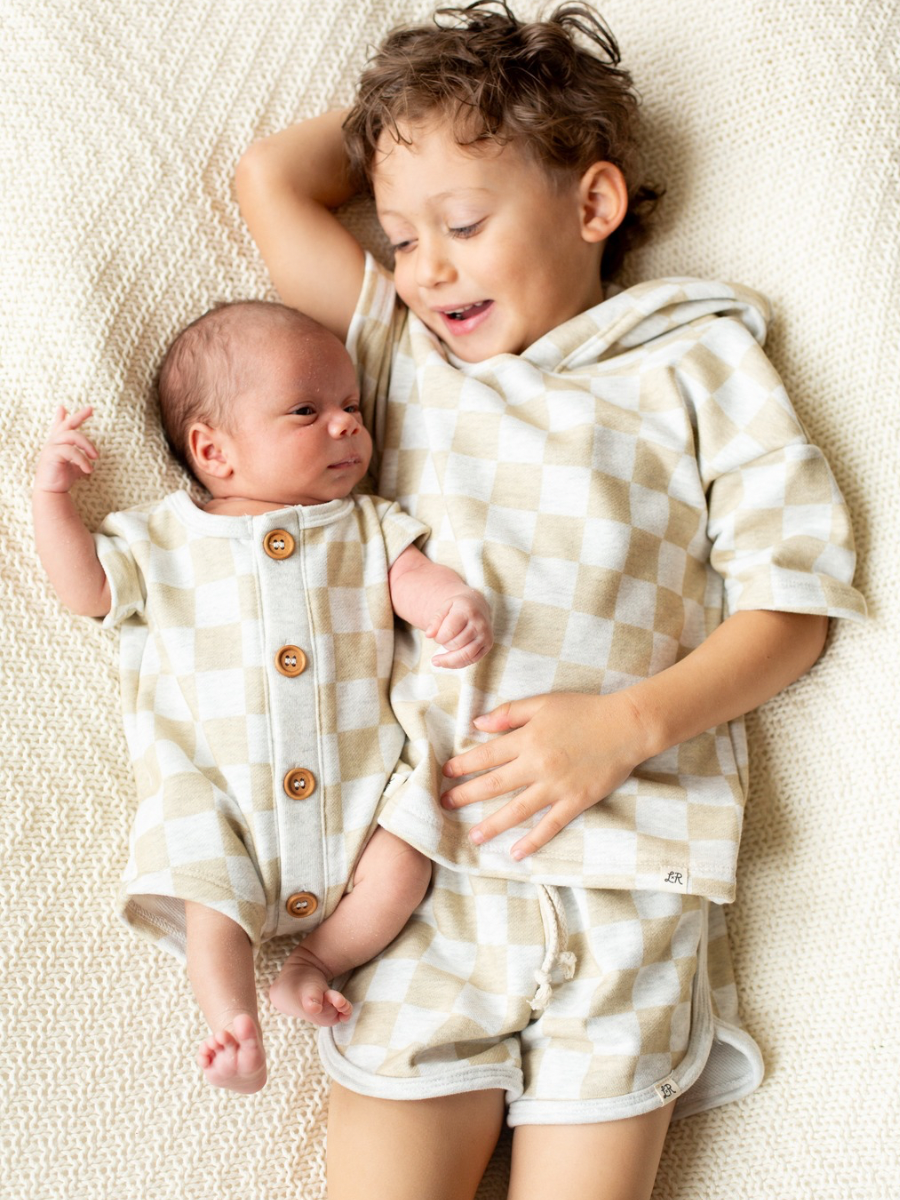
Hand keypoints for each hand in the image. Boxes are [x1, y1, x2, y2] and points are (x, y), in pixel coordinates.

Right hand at [34, 406, 97, 493]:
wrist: (51, 492)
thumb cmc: (61, 479)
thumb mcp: (73, 466)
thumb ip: (79, 458)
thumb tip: (92, 458)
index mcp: (58, 443)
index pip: (63, 426)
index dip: (69, 416)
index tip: (75, 407)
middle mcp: (53, 442)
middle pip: (67, 424)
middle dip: (79, 416)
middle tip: (91, 409)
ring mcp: (51, 447)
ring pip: (72, 436)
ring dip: (87, 445)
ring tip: (96, 457)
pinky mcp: (52, 454)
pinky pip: (71, 451)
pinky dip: (83, 460)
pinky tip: (89, 470)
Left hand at [426, 589, 492, 668]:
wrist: (478, 606)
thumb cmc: (458, 608)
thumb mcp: (445, 607)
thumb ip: (435, 620)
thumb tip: (428, 635)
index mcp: (467, 611)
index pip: (449, 631)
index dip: (438, 637)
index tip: (436, 636)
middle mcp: (479, 624)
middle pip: (456, 644)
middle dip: (444, 645)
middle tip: (441, 640)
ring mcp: (485, 636)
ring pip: (465, 655)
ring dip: (449, 660)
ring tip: (437, 660)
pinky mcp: (487, 645)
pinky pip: (471, 660)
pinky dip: (457, 664)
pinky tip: (447, 662)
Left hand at [441, 691, 650, 857]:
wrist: (626, 726)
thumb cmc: (584, 710)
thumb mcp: (543, 703)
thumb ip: (510, 713)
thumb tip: (478, 723)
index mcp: (527, 738)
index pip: (486, 755)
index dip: (463, 765)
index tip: (446, 774)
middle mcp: (536, 765)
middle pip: (494, 784)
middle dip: (466, 795)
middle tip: (445, 805)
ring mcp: (556, 786)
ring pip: (516, 810)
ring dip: (492, 825)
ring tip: (474, 837)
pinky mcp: (575, 801)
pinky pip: (550, 825)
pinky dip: (532, 841)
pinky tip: (516, 853)